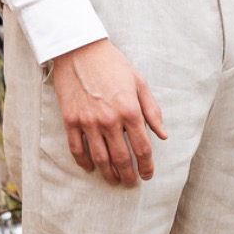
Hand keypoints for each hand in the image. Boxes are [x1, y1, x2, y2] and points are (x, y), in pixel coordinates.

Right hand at [51, 38, 166, 187]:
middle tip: (132, 183)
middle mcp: (110, 119)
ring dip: (109, 174)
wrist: (79, 50)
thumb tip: (162, 135)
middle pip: (122, 158)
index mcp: (130, 110)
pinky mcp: (70, 120)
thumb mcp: (139, 82)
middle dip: (129, 176)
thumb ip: (152, 110)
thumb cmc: (112, 64)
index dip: (147, 166)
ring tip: (115, 181)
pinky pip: (77, 149)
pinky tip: (91, 168)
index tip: (148, 174)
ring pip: (100, 158)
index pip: (142, 148)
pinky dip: (84, 162)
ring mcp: (88, 121)